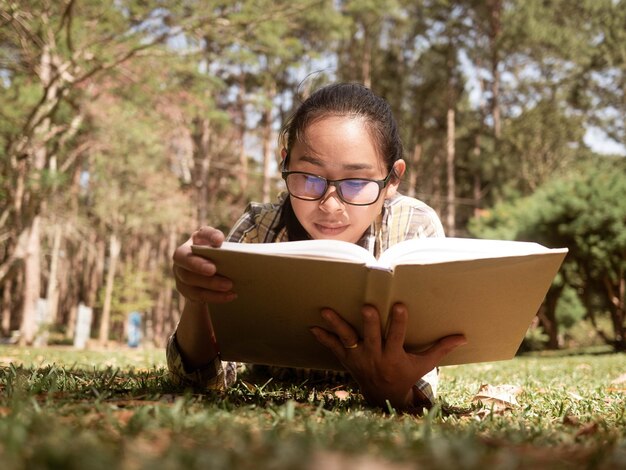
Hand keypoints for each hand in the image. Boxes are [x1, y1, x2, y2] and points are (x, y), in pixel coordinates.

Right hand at [172, 226, 236, 303]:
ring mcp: (180, 272)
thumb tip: (244, 257)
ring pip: (189, 279)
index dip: (210, 235)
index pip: (202, 233)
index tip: (220, 240)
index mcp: (197, 239)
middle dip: (198, 264)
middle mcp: (183, 254)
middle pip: (184, 258)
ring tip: (229, 285)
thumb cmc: (219, 261)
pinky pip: (197, 294)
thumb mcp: (223, 253)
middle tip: (213, 269)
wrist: (205, 279)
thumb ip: (228, 252)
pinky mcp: (184, 289)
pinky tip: (230, 295)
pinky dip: (215, 296)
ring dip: (210, 283)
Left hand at [310, 303, 465, 410]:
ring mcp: (359, 358)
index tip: (399, 304)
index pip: (397, 336)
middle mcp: (375, 357)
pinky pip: (334, 347)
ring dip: (336, 325)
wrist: (384, 397)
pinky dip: (323, 338)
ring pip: (347, 339)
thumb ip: (441, 348)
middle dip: (369, 323)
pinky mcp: (347, 359)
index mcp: (394, 356)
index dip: (398, 321)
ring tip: (325, 311)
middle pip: (371, 337)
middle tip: (366, 307)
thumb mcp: (424, 364)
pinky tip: (312, 327)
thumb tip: (463, 336)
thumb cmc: (406, 375)